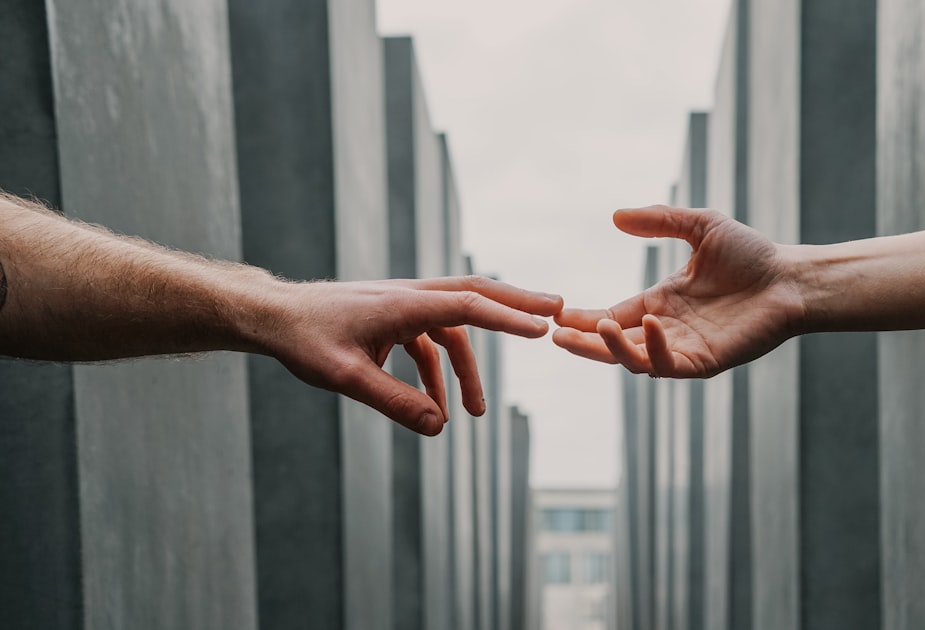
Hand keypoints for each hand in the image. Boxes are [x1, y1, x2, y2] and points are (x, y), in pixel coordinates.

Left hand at [261, 276, 561, 435]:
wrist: (273, 317)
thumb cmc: (304, 341)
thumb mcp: (346, 378)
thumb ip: (395, 403)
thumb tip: (440, 427)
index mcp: (403, 303)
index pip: (467, 306)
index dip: (508, 317)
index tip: (543, 327)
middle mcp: (410, 297)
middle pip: (475, 295)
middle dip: (517, 305)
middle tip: (557, 310)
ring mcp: (403, 306)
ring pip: (454, 327)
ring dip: (469, 368)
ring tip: (477, 413)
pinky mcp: (393, 319)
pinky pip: (429, 342)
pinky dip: (438, 373)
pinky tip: (435, 408)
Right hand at [553, 205, 800, 377]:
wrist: (791, 277)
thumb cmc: (752, 254)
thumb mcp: (699, 226)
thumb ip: (659, 221)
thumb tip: (616, 216)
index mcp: (661, 303)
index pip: (613, 316)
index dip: (584, 319)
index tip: (557, 314)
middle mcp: (667, 329)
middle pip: (614, 344)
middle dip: (584, 343)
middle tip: (556, 335)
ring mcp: (685, 348)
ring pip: (635, 360)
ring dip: (611, 348)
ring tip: (595, 328)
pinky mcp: (705, 362)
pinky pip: (670, 365)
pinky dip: (654, 349)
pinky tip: (648, 325)